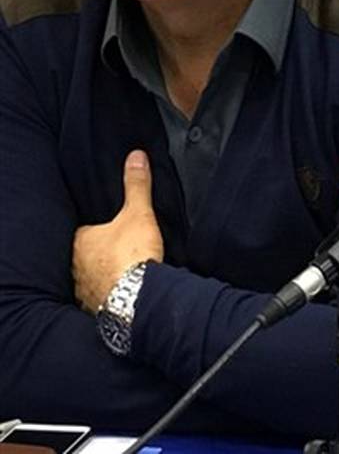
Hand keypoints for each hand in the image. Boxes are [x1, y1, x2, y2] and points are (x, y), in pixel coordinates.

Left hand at [72, 150, 163, 312]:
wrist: (137, 297)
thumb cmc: (132, 255)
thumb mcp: (139, 213)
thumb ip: (136, 186)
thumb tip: (136, 157)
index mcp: (81, 240)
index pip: (83, 230)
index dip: (97, 228)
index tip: (111, 228)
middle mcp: (76, 265)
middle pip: (85, 253)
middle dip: (99, 251)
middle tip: (119, 248)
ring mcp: (84, 288)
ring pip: (91, 275)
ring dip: (103, 273)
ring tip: (123, 269)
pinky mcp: (96, 306)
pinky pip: (100, 295)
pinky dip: (110, 292)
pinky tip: (124, 289)